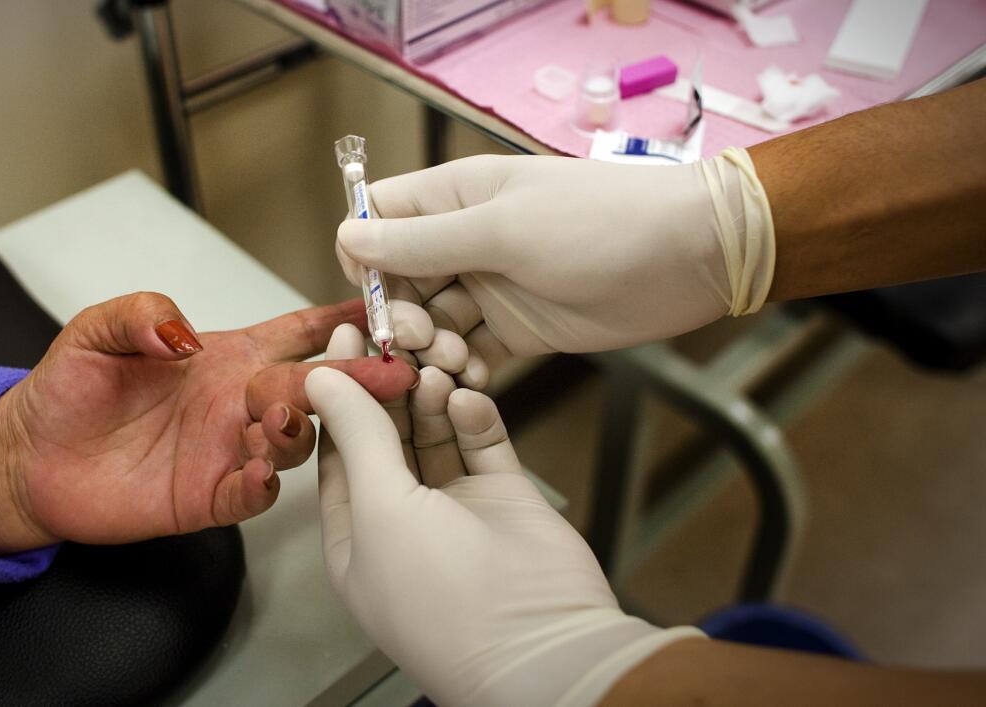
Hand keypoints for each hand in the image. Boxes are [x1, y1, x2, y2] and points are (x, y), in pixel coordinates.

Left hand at [0, 292, 455, 553]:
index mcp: (227, 358)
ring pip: (293, 443)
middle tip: (386, 375)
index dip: (339, 320)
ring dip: (300, 430)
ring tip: (280, 418)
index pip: (297, 333)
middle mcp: (239, 403)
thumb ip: (139, 314)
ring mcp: (227, 451)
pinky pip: (251, 495)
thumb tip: (184, 334)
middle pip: (314, 389)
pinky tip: (256, 472)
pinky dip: (262, 486)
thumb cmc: (69, 389)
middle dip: (355, 381)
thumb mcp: (96, 330)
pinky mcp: (207, 497)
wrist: (31, 457)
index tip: (381, 308)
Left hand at [308, 328, 701, 706]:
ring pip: (434, 434)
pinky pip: (482, 443)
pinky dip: (474, 416)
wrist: (541, 642)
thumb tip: (321, 378)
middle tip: (391, 333)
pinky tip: (468, 396)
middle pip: (386, 437)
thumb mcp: (381, 507)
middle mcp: (402, 521)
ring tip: (432, 365)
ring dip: (430, 398)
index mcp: (356, 536)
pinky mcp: (503, 497)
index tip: (344, 337)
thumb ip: (358, 435)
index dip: (340, 394)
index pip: (339, 450)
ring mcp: (455, 509)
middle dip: (388, 387)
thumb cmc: (441, 596)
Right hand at [337, 150, 774, 356]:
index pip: (379, 218)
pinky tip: (471, 381)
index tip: (373, 293)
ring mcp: (492, 286)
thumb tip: (348, 238)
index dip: (364, 255)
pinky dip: (464, 368)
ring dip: (431, 346)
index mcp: (455, 198)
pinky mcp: (519, 327)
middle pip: (399, 279)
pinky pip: (471, 350)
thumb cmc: (598, 224)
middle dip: (399, 314)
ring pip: (432, 320)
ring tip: (454, 361)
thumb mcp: (502, 229)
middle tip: (423, 340)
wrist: (688, 256)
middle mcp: (466, 240)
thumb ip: (423, 240)